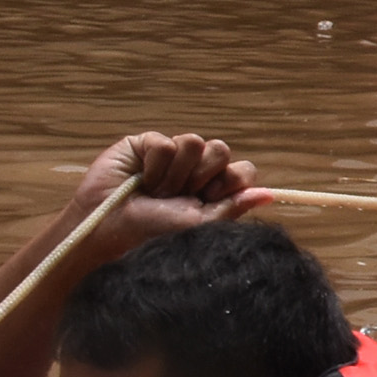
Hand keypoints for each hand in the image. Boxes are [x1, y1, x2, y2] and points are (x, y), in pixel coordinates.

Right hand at [76, 132, 265, 263]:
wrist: (108, 231)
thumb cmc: (153, 235)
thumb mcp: (199, 226)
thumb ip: (233, 206)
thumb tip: (269, 195)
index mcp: (213, 190)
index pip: (242, 170)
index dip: (230, 182)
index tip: (209, 200)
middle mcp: (195, 170)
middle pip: (222, 150)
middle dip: (201, 177)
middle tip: (177, 197)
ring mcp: (171, 155)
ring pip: (196, 142)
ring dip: (176, 174)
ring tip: (156, 192)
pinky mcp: (145, 144)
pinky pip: (167, 142)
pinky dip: (154, 166)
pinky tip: (140, 180)